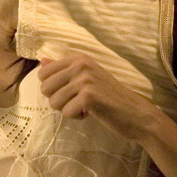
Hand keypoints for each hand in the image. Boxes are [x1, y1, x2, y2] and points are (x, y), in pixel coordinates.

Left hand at [38, 53, 176, 176]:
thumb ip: (63, 69)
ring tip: (85, 106)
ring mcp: (85, 80)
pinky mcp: (89, 96)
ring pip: (53, 102)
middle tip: (77, 101)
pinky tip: (90, 112)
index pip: (43, 73)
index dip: (53, 88)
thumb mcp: (86, 77)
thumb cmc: (109, 96)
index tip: (71, 91)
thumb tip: (42, 61)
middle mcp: (81, 65)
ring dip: (67, 109)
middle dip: (58, 100)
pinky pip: (66, 112)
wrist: (135, 112)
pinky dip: (76, 117)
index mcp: (78, 58)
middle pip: (45, 88)